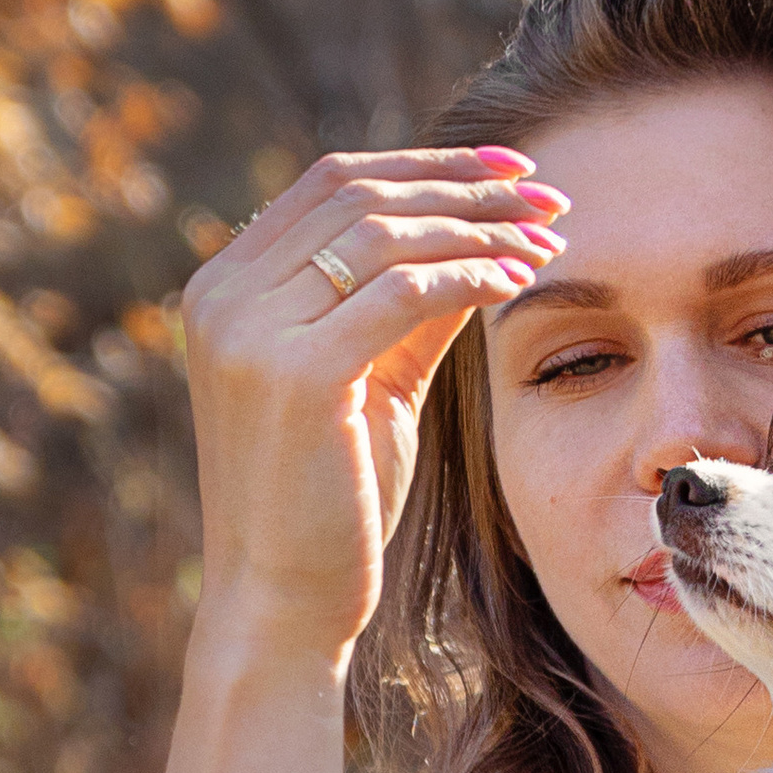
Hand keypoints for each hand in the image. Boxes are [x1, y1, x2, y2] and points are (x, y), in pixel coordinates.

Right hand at [178, 144, 570, 666]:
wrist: (283, 605)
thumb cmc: (332, 508)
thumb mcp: (373, 383)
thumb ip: (409, 308)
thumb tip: (482, 236)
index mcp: (226, 288)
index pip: (332, 185)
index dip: (427, 167)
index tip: (509, 172)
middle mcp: (223, 295)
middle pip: (358, 193)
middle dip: (464, 185)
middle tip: (548, 196)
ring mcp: (250, 330)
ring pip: (383, 233)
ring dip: (478, 226)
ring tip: (549, 239)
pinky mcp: (294, 373)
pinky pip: (402, 292)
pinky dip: (471, 274)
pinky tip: (522, 280)